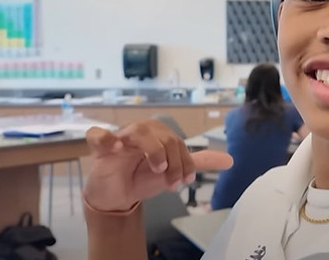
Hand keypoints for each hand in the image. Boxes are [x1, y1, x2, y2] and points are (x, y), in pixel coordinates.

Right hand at [83, 120, 232, 212]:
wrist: (118, 196)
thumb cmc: (143, 178)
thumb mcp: (173, 172)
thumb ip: (199, 163)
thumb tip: (230, 160)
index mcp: (159, 135)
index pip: (178, 142)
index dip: (185, 161)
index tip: (185, 181)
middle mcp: (141, 132)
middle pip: (163, 136)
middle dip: (173, 162)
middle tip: (173, 184)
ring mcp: (120, 138)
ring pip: (139, 131)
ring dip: (153, 150)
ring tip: (158, 169)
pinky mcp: (99, 148)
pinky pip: (99, 135)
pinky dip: (106, 139)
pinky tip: (116, 149)